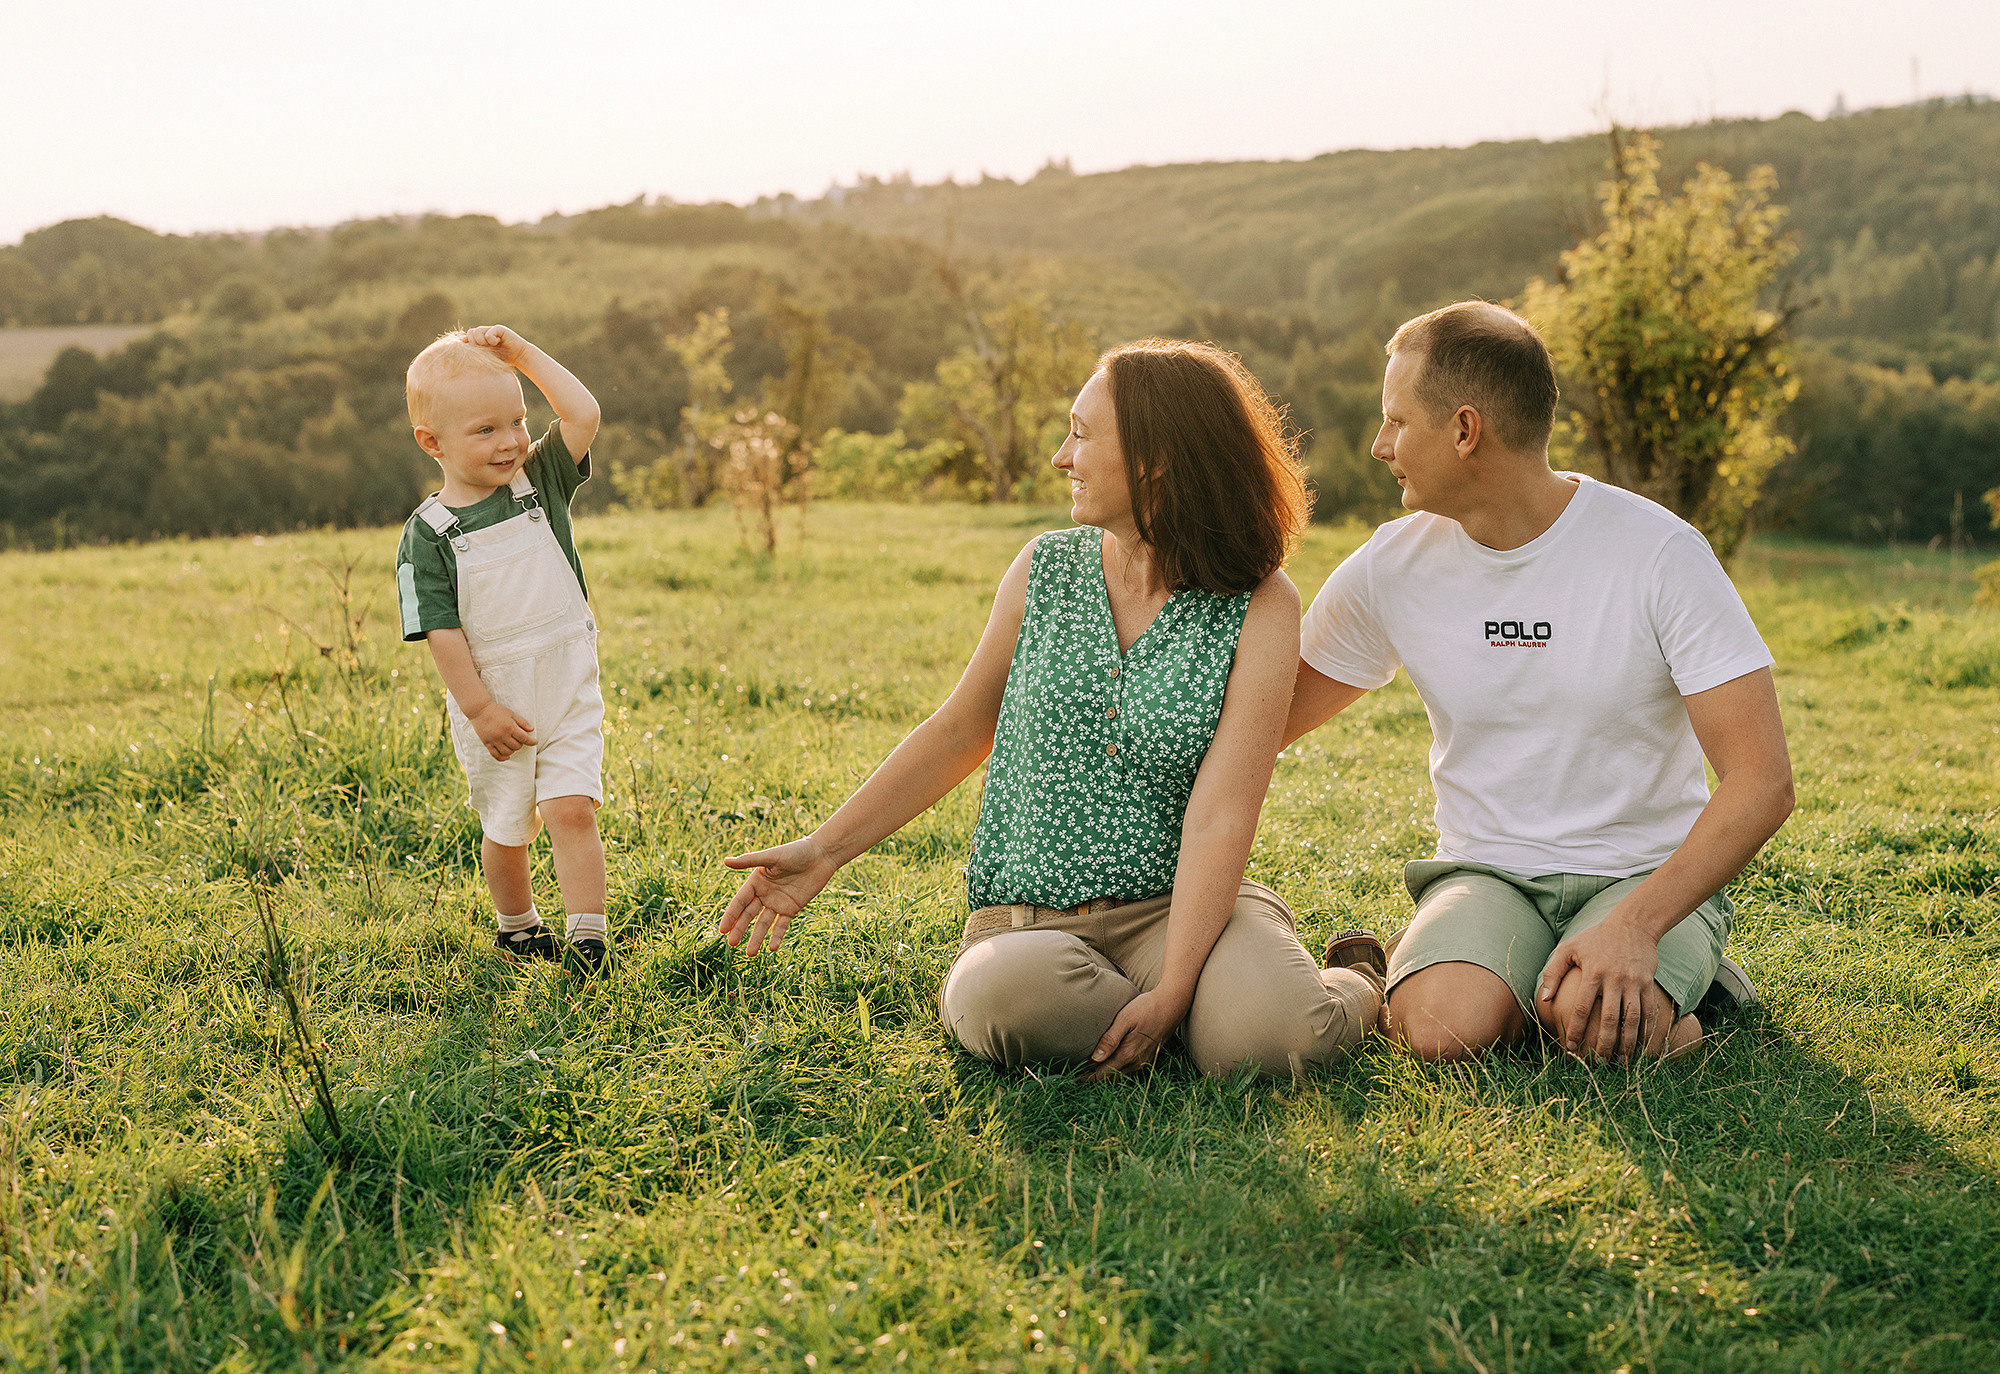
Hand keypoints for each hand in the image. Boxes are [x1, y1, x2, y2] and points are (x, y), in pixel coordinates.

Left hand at [462, 324, 531, 366]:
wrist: (520, 357)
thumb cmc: (504, 360)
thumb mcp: (486, 358)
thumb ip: (476, 354)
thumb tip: (461, 352)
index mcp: (480, 339)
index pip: (467, 336)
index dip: (466, 342)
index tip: (469, 351)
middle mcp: (485, 332)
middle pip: (470, 332)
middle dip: (474, 343)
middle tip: (484, 350)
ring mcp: (491, 329)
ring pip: (477, 331)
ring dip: (482, 342)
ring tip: (490, 347)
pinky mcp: (499, 329)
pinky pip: (488, 333)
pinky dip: (491, 340)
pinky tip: (498, 343)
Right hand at [469, 701, 535, 760]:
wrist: (479, 710)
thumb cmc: (497, 710)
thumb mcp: (511, 714)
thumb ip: (522, 722)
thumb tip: (532, 730)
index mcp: (510, 727)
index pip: (524, 738)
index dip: (532, 741)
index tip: (535, 742)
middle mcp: (502, 735)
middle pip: (517, 746)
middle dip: (521, 744)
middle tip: (520, 739)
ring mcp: (494, 741)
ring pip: (507, 752)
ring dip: (513, 750)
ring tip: (512, 745)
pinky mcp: (487, 744)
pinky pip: (496, 755)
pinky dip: (503, 758)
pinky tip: (507, 756)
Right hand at [719, 838, 837, 954]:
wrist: (821, 855)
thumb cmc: (796, 851)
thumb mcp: (772, 857)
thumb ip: (750, 861)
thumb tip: (725, 861)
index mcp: (756, 881)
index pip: (740, 902)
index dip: (730, 915)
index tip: (722, 929)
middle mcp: (764, 894)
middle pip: (748, 915)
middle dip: (740, 929)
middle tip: (732, 944)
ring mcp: (778, 902)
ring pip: (764, 924)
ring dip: (756, 938)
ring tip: (750, 954)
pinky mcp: (792, 908)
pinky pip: (782, 925)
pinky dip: (777, 936)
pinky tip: (772, 947)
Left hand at [1085, 988, 1187, 1080]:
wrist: (1172, 1004)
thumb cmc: (1146, 1008)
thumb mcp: (1125, 1020)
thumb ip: (1110, 1039)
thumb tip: (1095, 1058)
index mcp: (1129, 1054)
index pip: (1104, 1073)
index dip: (1089, 1077)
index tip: (1076, 1078)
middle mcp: (1137, 1062)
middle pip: (1112, 1076)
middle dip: (1097, 1078)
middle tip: (1080, 1076)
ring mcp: (1145, 1060)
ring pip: (1122, 1073)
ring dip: (1108, 1074)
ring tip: (1092, 1071)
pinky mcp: (1150, 1056)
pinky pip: (1131, 1068)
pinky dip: (1119, 1069)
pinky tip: (1112, 1062)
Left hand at [1537, 911, 1662, 1061]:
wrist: (1633, 925)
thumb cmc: (1595, 938)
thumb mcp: (1568, 948)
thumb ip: (1553, 971)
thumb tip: (1545, 998)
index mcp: (1592, 972)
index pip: (1581, 1007)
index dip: (1575, 1029)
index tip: (1570, 1047)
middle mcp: (1614, 979)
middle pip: (1609, 1018)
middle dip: (1602, 1043)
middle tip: (1597, 1062)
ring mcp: (1633, 982)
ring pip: (1632, 1019)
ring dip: (1627, 1043)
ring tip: (1620, 1062)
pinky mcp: (1647, 984)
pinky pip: (1649, 1013)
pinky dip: (1645, 1032)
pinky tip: (1640, 1048)